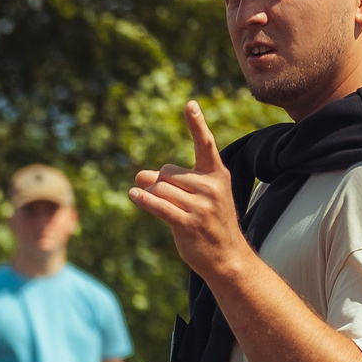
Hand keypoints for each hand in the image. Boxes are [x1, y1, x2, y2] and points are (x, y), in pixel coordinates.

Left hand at [130, 102, 249, 280]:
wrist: (227, 256)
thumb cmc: (209, 223)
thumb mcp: (199, 197)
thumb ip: (172, 183)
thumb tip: (139, 176)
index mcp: (217, 174)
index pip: (205, 144)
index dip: (196, 124)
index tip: (189, 104)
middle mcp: (210, 187)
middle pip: (167, 173)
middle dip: (158, 183)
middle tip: (167, 198)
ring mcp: (201, 206)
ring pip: (159, 189)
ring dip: (152, 197)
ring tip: (164, 208)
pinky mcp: (188, 223)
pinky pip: (158, 205)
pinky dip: (143, 200)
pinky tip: (134, 195)